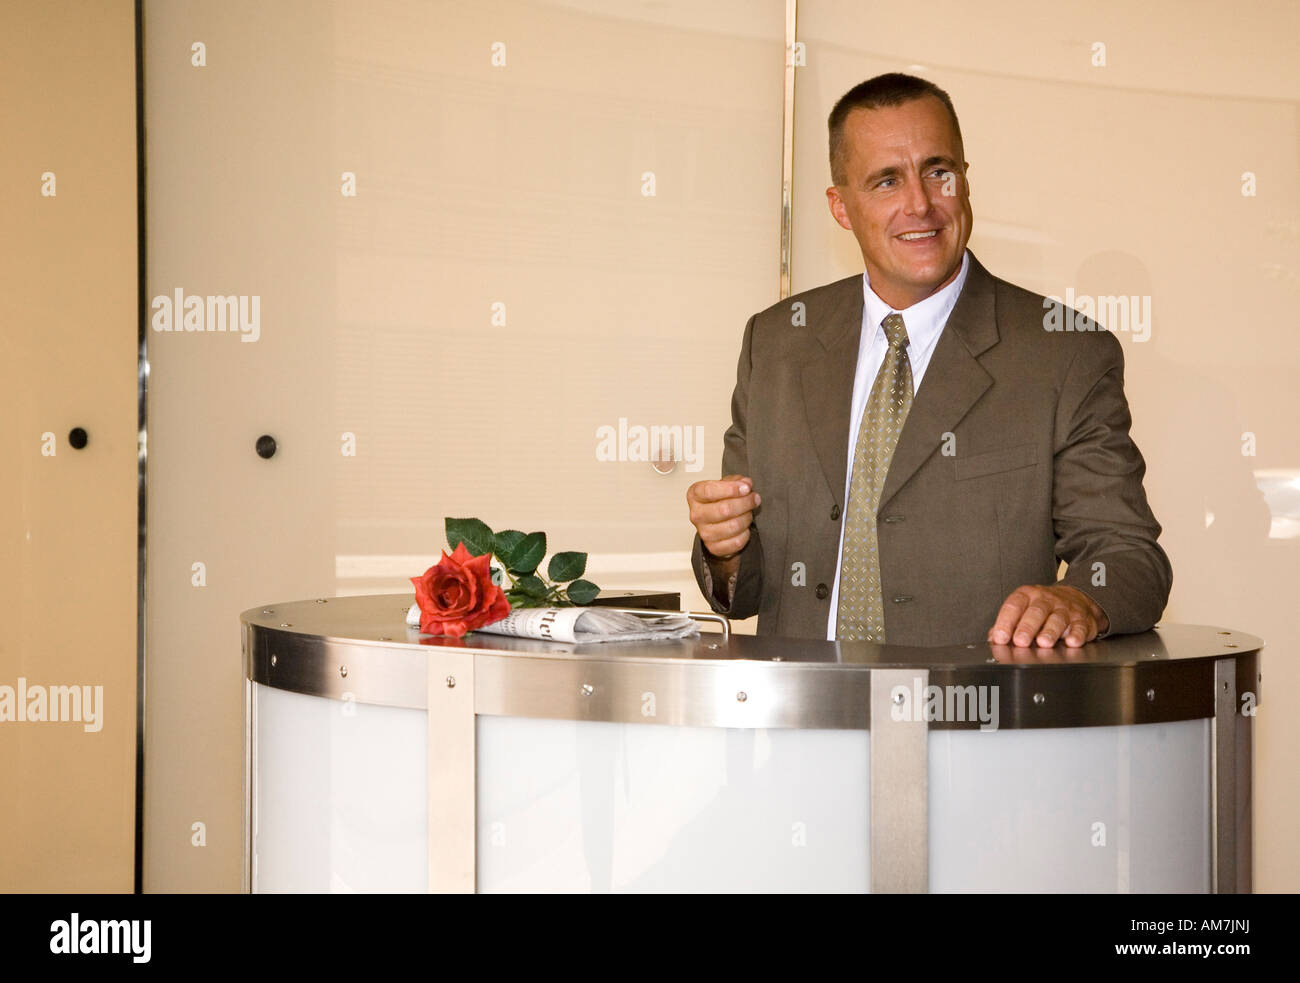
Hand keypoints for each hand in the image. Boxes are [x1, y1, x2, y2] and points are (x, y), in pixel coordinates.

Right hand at [686, 474, 760, 559]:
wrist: (717, 523)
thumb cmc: (720, 501)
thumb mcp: (727, 485)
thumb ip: (737, 481)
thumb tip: (746, 483)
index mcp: (695, 495)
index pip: (710, 491)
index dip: (731, 489)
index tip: (746, 488)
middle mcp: (696, 514)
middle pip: (724, 509)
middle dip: (745, 503)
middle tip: (754, 499)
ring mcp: (704, 533)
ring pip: (733, 526)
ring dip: (747, 518)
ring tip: (748, 513)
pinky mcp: (713, 547)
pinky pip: (737, 541)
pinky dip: (746, 534)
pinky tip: (744, 527)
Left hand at [987, 584, 1108, 647]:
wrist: (1075, 597)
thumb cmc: (1042, 608)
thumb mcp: (1022, 609)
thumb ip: (1008, 624)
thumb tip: (993, 638)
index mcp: (1027, 596)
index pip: (1013, 606)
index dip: (1005, 622)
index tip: (1000, 637)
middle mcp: (1046, 600)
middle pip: (1035, 612)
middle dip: (1027, 627)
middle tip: (1020, 641)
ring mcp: (1065, 608)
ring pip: (1057, 618)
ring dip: (1050, 631)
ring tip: (1044, 643)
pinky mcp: (1082, 618)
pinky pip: (1080, 626)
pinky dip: (1077, 634)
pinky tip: (1072, 641)